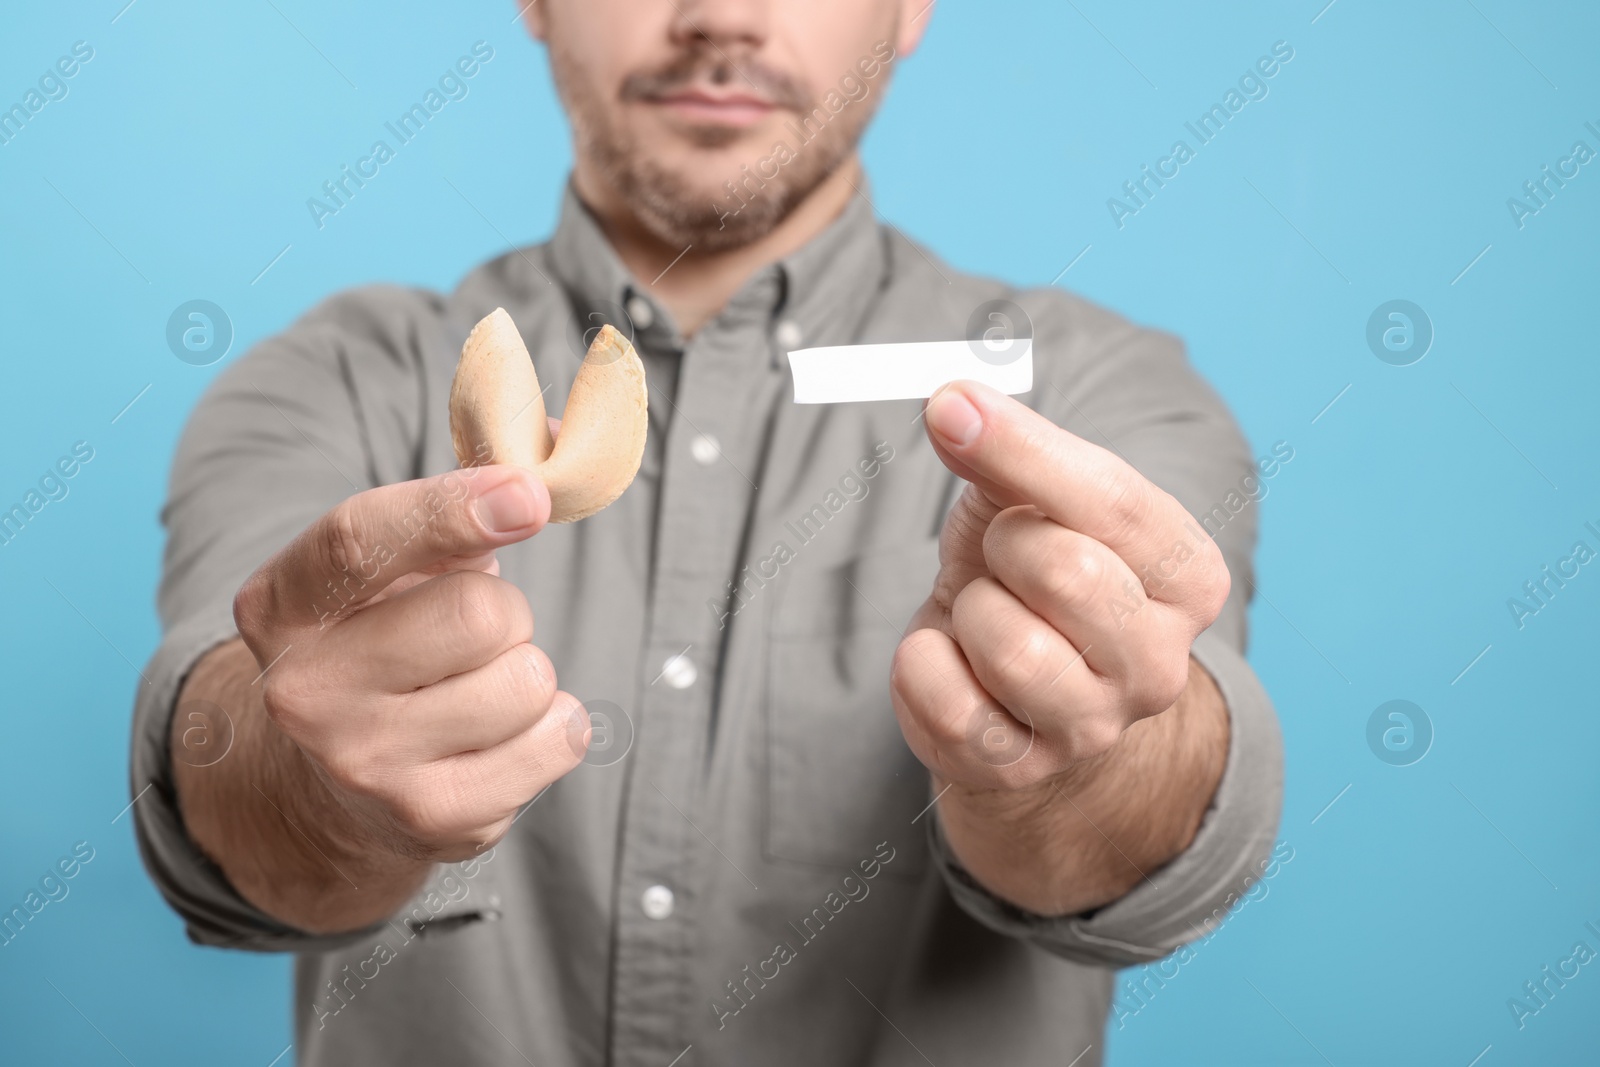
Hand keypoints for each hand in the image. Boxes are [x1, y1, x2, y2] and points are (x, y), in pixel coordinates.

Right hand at [230, 463, 588, 861]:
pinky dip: (554, 727)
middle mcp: (306, 692)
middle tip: (472, 636)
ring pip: (528, 679)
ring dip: (526, 673)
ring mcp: (366, 765)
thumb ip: (445, 513)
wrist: (340, 787)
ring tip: (475, 689)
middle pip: (480, 613)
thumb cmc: (384, 642)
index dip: (450, 510)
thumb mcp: (383, 570)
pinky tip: (499, 736)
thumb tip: (537, 471)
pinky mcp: (434, 819)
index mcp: (281, 607)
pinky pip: (558, 740)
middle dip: (505, 611)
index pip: (357, 541)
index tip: (527, 494)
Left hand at [890, 381, 1230, 791]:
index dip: (1019, 449)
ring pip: (1007, 646)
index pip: (1113, 501)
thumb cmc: (1027, 572)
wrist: (1007, 684)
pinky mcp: (1020, 769)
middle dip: (1004, 545)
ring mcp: (1093, 728)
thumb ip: (1007, 447)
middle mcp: (1159, 664)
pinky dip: (923, 664)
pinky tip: (949, 658)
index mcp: (1188, 579)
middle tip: (1002, 554)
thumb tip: (953, 405)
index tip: (951, 408)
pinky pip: (945, 702)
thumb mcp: (1030, 497)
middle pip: (1065, 572)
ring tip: (982, 613)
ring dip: (967, 610)